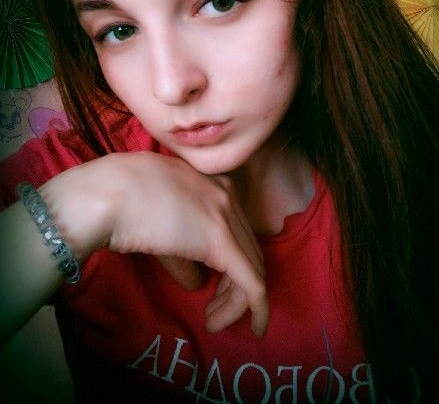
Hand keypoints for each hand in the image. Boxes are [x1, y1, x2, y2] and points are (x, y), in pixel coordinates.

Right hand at [41, 151, 267, 336]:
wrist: (108, 193)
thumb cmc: (120, 200)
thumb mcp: (160, 219)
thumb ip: (183, 249)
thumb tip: (197, 283)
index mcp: (212, 183)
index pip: (237, 231)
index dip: (232, 266)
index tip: (216, 288)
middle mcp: (227, 196)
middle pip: (248, 251)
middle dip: (235, 288)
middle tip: (213, 312)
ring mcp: (226, 216)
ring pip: (252, 269)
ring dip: (237, 303)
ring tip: (213, 321)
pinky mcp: (220, 242)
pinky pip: (251, 283)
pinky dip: (257, 308)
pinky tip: (257, 327)